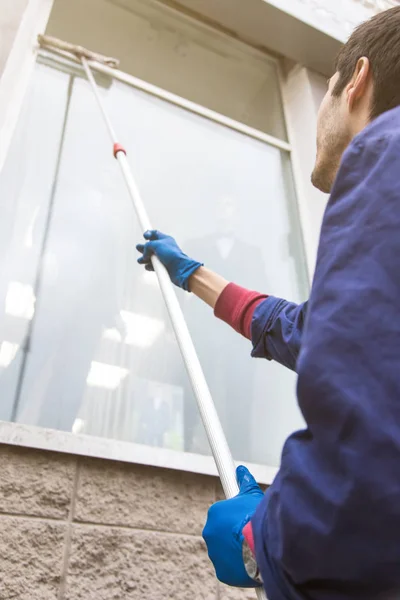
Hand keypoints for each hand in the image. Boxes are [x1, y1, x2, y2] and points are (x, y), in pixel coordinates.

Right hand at [136, 230, 202, 291]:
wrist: (179, 268)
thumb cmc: (172, 255)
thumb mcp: (156, 244)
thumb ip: (147, 245)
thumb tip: (145, 253)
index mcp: (165, 240)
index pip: (155, 233)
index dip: (149, 234)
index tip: (144, 236)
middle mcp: (164, 248)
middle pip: (151, 246)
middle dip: (143, 247)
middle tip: (138, 247)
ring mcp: (164, 258)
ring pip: (151, 257)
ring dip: (144, 258)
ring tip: (140, 260)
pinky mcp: (163, 266)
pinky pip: (154, 265)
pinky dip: (149, 266)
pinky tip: (147, 266)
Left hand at [202, 466, 263, 587]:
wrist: (259, 542)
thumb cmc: (255, 516)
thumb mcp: (252, 495)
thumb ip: (245, 482)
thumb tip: (241, 471)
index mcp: (214, 514)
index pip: (223, 516)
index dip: (235, 518)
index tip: (243, 520)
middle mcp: (209, 532)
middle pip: (222, 534)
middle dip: (234, 534)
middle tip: (250, 534)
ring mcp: (214, 554)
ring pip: (225, 552)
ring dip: (236, 550)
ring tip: (252, 548)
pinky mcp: (222, 572)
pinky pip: (230, 569)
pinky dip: (239, 567)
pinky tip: (251, 561)